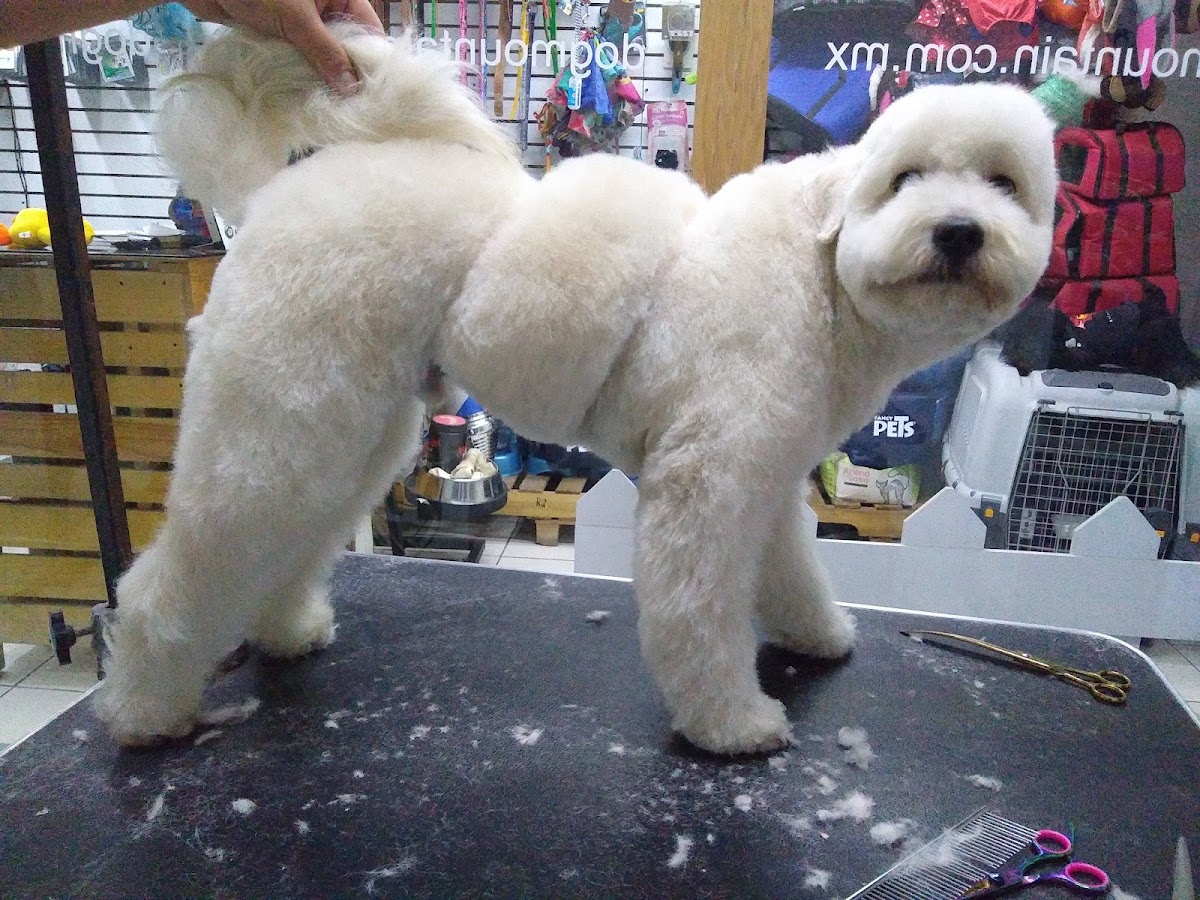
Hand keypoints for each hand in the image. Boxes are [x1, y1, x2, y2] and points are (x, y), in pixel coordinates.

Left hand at [181, 0, 383, 94]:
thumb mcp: (296, 20)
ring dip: (321, 77)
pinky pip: (300, 58)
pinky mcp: (282, 33)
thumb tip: (350, 87)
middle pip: (347, 46)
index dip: (371, 61)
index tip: (373, 95)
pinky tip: (306, 96)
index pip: (369, 30)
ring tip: (330, 107)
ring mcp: (303, 22)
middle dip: (345, 74)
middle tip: (352, 108)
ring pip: (322, 55)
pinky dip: (301, 74)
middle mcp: (325, 8)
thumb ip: (325, 52)